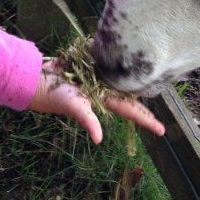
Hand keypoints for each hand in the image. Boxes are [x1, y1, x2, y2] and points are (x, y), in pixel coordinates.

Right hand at [27, 60, 165, 143]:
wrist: (36, 80)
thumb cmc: (55, 96)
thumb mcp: (74, 107)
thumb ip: (88, 121)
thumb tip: (99, 139)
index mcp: (104, 100)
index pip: (130, 110)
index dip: (146, 119)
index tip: (162, 130)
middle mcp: (102, 91)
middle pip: (129, 96)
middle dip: (142, 101)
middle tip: (160, 102)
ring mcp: (95, 80)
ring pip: (119, 82)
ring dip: (131, 82)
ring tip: (147, 82)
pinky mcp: (86, 68)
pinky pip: (104, 68)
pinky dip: (112, 65)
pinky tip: (121, 60)